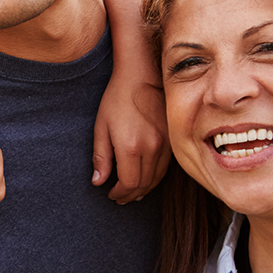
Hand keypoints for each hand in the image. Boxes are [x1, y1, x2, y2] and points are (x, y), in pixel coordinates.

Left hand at [92, 70, 168, 202]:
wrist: (141, 74)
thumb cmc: (117, 99)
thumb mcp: (101, 127)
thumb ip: (100, 157)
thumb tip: (99, 182)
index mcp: (131, 147)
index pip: (129, 183)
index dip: (119, 193)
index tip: (110, 194)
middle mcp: (152, 148)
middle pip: (144, 184)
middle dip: (130, 194)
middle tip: (119, 198)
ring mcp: (165, 143)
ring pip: (157, 178)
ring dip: (144, 189)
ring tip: (132, 193)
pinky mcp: (173, 138)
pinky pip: (166, 166)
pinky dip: (155, 177)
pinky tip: (146, 179)